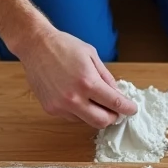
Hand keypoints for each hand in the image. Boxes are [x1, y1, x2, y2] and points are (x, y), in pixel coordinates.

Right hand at [20, 30, 138, 128]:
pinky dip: (79, 110)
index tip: (132, 109)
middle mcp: (74, 98)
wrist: (36, 45)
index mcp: (87, 82)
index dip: (127, 108)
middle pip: (101, 121)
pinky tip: (75, 95)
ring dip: (94, 113)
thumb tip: (116, 93)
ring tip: (91, 96)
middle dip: (113, 117)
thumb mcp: (91, 55)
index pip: (114, 103)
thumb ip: (106, 77)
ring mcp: (61, 106)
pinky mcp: (51, 109)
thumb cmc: (64, 46)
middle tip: (116, 110)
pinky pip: (71, 117)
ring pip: (86, 121)